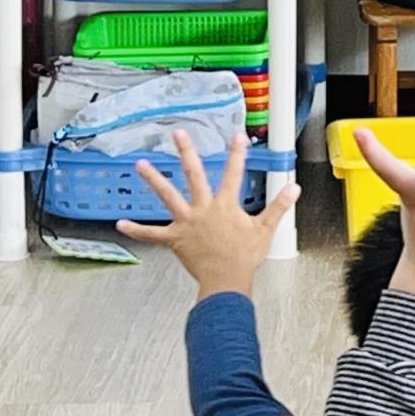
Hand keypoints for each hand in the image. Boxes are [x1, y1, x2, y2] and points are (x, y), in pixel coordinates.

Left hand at [118, 132, 300, 298]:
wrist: (226, 281)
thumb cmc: (244, 258)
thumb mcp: (265, 229)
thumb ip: (279, 206)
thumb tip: (293, 189)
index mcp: (226, 206)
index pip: (234, 173)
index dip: (237, 154)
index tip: (236, 137)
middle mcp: (203, 209)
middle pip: (194, 175)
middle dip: (186, 152)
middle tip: (178, 135)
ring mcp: (186, 223)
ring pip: (168, 197)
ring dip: (154, 180)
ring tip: (141, 164)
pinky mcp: (175, 239)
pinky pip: (152, 234)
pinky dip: (136, 229)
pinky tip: (121, 223)